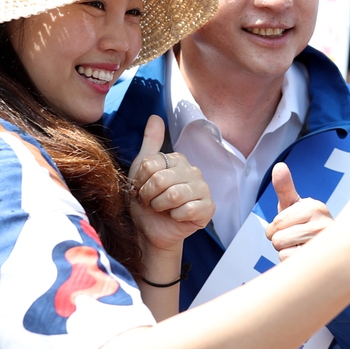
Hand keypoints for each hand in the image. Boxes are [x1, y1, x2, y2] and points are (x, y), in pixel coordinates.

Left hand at [129, 115, 213, 253]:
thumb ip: (150, 143)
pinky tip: (176, 217)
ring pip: (174, 195)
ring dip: (160, 206)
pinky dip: (175, 217)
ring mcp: (203, 189)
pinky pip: (188, 209)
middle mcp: (194, 171)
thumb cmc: (147, 202)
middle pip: (161, 180)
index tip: (142, 190)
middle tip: (150, 202)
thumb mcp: (142, 170)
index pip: (152, 164)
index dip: (141, 181)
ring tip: (162, 209)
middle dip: (149, 196)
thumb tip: (155, 116)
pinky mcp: (208, 208)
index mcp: (179, 160)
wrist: (152, 231)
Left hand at [265, 163, 334, 260]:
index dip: (276, 227)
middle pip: (277, 238)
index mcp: (316, 207)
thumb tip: (279, 166)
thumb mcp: (293, 205)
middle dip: (280, 239)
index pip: (277, 222)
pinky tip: (304, 257)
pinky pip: (288, 261)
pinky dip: (291, 261)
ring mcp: (323, 245)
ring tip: (300, 246)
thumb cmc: (305, 224)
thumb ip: (284, 187)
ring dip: (286, 250)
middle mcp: (323, 224)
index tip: (291, 225)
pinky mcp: (320, 261)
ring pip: (282, 250)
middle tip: (294, 237)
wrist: (325, 248)